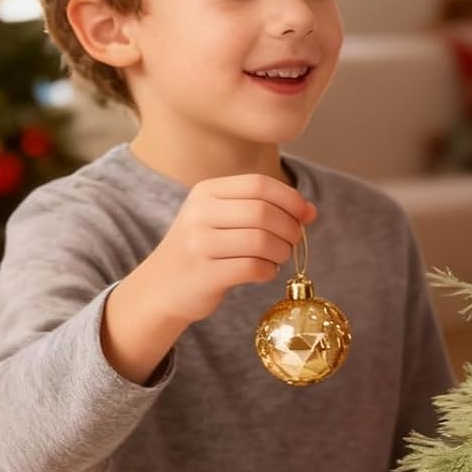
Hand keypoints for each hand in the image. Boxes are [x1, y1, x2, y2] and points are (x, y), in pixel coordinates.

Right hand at [102, 174, 315, 382]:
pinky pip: (253, 268)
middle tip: (292, 242)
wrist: (161, 287)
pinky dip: (269, 271)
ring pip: (262, 241)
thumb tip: (310, 211)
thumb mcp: (224, 219)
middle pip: (263, 212)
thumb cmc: (204, 250)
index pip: (260, 184)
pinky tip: (263, 272)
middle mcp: (199, 214)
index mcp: (206, 192)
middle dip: (290, 228)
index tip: (305, 215)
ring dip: (281, 252)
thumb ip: (264, 209)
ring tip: (277, 257)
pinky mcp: (205, 275)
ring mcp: (199, 245)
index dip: (291, 199)